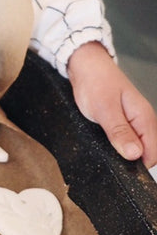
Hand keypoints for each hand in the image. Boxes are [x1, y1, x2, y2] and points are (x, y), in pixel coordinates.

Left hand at [67, 41, 156, 169]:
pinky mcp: (122, 121)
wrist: (85, 64)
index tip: (122, 170)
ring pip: (134, 147)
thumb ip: (120, 132)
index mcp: (144, 118)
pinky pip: (125, 139)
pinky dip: (116, 144)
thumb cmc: (95, 82)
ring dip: (121, 152)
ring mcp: (133, 121)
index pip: (153, 154)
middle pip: (146, 153)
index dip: (139, 166)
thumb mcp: (104, 109)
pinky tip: (104, 142)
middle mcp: (142, 121)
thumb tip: (135, 155)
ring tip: (105, 148)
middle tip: (110, 158)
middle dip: (130, 161)